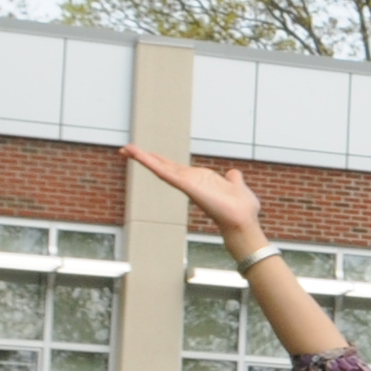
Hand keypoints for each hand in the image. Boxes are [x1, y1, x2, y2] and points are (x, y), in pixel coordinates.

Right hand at [123, 144, 266, 248]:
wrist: (244, 220)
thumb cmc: (241, 209)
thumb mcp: (236, 187)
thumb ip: (233, 179)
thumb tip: (233, 173)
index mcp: (199, 180)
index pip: (175, 168)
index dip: (161, 160)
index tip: (147, 153)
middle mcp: (190, 182)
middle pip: (163, 167)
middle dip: (145, 158)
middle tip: (126, 149)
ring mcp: (187, 184)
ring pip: (160, 169)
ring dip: (143, 158)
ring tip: (126, 149)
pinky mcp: (187, 186)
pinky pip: (166, 174)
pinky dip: (152, 164)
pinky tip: (140, 156)